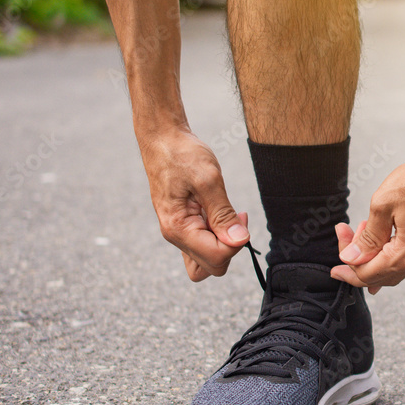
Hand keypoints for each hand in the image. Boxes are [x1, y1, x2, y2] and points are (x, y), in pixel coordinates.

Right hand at [138, 127, 249, 280]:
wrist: (162, 139)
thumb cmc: (182, 155)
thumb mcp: (208, 180)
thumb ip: (223, 214)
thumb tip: (239, 241)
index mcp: (178, 228)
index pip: (216, 258)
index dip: (236, 243)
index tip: (242, 216)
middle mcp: (175, 236)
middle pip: (213, 265)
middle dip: (231, 245)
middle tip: (237, 215)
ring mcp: (179, 232)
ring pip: (207, 261)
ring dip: (224, 244)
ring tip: (229, 215)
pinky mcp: (185, 226)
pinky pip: (202, 247)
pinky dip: (217, 237)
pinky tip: (221, 216)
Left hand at [330, 145, 404, 289]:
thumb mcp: (383, 205)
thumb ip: (367, 238)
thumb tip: (352, 258)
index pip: (368, 274)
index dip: (347, 268)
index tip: (334, 262)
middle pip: (380, 274)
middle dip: (358, 258)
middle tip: (345, 233)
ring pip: (393, 267)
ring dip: (373, 253)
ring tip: (364, 226)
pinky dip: (389, 249)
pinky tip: (382, 231)